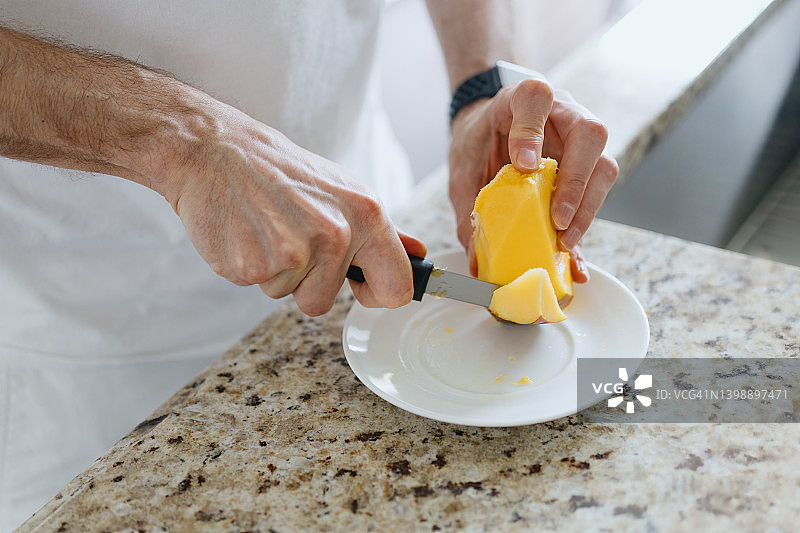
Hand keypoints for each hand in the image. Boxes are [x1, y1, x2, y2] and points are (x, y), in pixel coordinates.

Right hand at [151, 99, 425, 315]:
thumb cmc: (282, 173)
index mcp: (366, 215)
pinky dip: (249, 268)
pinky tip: (246, 233)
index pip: (397, 289)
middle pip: (324, 303)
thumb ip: (383, 232)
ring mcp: (294, 252)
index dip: (376, 295)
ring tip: (267, 230)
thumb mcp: (343, 191)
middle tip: (289, 237)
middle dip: (306, 281)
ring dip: (277, 273)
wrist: (218, 150)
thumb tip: (417, 255)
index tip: (358, 285)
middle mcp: (335, 234)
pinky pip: (258, 288)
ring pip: (289, 297)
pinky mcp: (254, 265)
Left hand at [448, 77, 617, 282]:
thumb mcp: (463, 168)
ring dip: (587, 207)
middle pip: (589, 133)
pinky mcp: (586, 167)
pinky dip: (585, 223)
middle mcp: (562, 113)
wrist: (487, 132)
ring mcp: (580, 139)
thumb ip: (468, 207)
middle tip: (556, 219)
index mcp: (523, 99)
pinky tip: (573, 253)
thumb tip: (477, 257)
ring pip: (604, 165)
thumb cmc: (479, 142)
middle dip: (575, 182)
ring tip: (564, 239)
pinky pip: (598, 192)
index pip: (535, 97)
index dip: (530, 132)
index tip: (521, 164)